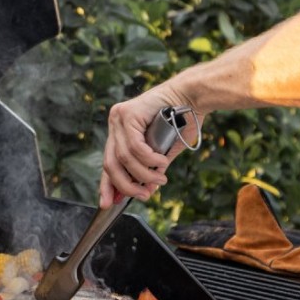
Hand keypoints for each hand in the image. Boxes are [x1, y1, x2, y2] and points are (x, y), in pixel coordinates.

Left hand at [99, 83, 197, 207]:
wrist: (193, 96)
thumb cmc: (182, 121)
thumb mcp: (162, 152)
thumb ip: (150, 169)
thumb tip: (146, 190)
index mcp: (120, 132)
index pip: (108, 163)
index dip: (107, 185)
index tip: (108, 203)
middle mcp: (115, 123)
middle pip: (110, 164)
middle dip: (126, 185)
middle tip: (145, 194)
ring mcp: (119, 117)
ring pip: (124, 158)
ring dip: (144, 173)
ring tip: (161, 177)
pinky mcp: (128, 113)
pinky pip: (135, 147)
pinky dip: (149, 160)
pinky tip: (161, 163)